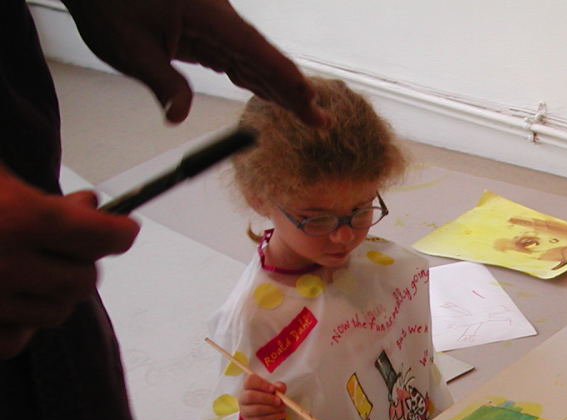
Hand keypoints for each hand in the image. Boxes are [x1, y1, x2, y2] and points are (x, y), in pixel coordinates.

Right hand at [0, 172, 138, 357]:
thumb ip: (46, 199)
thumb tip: (92, 208)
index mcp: (15, 217)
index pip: (102, 238)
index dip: (119, 232)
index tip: (123, 228)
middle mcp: (4, 265)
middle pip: (86, 280)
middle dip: (82, 261)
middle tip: (62, 244)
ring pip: (58, 312)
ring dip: (54, 292)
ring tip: (28, 268)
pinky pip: (20, 338)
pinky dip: (21, 323)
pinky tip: (8, 297)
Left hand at [62, 0, 322, 125]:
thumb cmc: (106, 1)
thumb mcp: (127, 48)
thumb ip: (162, 83)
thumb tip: (178, 116)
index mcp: (209, 19)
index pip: (258, 55)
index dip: (287, 81)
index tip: (312, 102)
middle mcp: (217, 20)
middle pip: (263, 60)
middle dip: (293, 92)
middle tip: (321, 120)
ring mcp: (211, 24)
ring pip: (252, 60)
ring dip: (278, 87)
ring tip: (305, 113)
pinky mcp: (200, 29)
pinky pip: (234, 56)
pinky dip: (253, 76)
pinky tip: (268, 92)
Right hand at [238, 373, 285, 419]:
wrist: (265, 418)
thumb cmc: (268, 400)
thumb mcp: (275, 392)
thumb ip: (278, 387)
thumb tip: (281, 388)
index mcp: (249, 387)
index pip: (250, 381)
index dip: (261, 383)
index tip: (273, 389)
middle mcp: (243, 398)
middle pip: (250, 396)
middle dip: (267, 398)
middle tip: (279, 401)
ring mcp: (245, 411)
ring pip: (257, 409)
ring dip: (273, 408)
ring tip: (282, 407)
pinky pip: (262, 419)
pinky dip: (275, 416)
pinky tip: (282, 414)